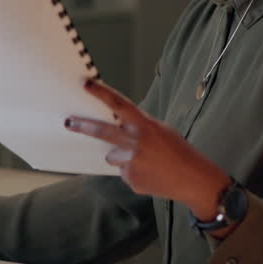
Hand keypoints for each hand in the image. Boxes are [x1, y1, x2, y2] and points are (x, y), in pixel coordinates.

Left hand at [65, 79, 229, 219]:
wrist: (194, 179)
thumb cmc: (179, 151)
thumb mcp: (162, 130)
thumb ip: (138, 128)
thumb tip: (114, 130)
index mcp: (146, 125)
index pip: (119, 104)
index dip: (101, 92)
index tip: (85, 83)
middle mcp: (136, 143)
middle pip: (102, 131)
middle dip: (82, 126)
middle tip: (69, 122)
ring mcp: (131, 163)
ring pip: (114, 156)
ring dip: (123, 157)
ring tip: (148, 161)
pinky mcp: (131, 179)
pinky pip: (124, 172)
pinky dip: (134, 172)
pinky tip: (151, 174)